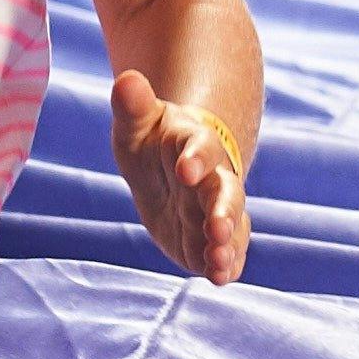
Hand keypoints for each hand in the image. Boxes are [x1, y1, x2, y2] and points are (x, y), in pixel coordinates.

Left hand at [111, 68, 250, 285]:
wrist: (172, 164)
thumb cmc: (153, 140)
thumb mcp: (136, 122)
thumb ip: (132, 105)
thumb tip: (127, 80)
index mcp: (195, 145)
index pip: (201, 149)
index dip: (195, 158)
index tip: (184, 169)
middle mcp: (215, 178)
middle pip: (226, 193)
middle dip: (222, 210)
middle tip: (216, 227)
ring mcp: (217, 210)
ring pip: (231, 226)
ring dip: (227, 244)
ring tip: (219, 263)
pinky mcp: (212, 237)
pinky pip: (227, 251)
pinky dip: (227, 265)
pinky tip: (221, 278)